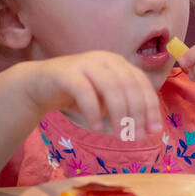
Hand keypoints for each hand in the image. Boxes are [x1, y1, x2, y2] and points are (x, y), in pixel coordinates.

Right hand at [25, 51, 162, 136]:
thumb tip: (147, 129)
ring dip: (119, 114)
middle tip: (137, 136)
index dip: (151, 106)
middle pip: (129, 85)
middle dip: (137, 113)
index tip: (155, 129)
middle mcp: (105, 59)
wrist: (39, 85)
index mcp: (119, 63)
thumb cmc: (78, 95)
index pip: (142, 83)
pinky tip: (96, 128)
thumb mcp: (106, 102)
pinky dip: (93, 111)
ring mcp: (86, 63)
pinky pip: (85, 92)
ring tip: (120, 135)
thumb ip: (125, 109)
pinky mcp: (67, 72)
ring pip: (111, 88)